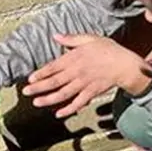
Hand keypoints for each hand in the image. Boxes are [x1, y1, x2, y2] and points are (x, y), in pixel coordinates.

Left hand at [24, 34, 151, 117]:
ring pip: (63, 94)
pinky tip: (58, 114)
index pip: (53, 67)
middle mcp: (77, 72)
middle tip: (26, 92)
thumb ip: (71, 39)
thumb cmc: (108, 50)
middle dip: (39, 87)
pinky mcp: (91, 93)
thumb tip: (56, 36)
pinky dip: (68, 109)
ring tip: (37, 103)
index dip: (40, 73)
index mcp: (74, 58)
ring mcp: (84, 84)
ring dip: (49, 99)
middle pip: (54, 82)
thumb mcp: (89, 39)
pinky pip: (78, 103)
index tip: (30, 79)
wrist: (124, 64)